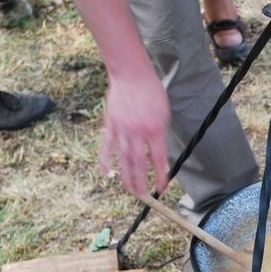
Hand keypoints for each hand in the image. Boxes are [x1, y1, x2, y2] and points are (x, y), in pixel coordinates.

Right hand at [101, 70, 169, 196]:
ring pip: (123, 159)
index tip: (162, 188)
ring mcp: (122, 129)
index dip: (161, 176)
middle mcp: (138, 132)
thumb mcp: (164, 113)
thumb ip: (159, 134)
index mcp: (154, 130)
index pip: (159, 159)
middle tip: (143, 196)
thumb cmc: (151, 92)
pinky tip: (107, 174)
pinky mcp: (110, 125)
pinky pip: (107, 147)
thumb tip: (157, 152)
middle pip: (139, 163)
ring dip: (126, 177)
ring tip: (129, 190)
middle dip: (142, 182)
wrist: (132, 75)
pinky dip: (106, 161)